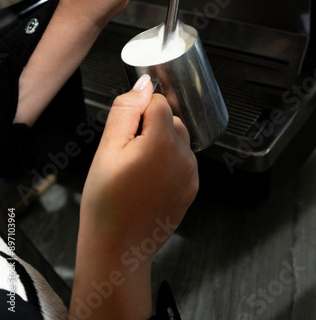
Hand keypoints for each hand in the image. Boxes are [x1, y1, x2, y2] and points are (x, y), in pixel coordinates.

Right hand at [70, 75, 197, 319]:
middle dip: (150, 127)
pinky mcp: (192, 188)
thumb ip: (126, 111)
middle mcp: (184, 156)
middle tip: (127, 154)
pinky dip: (168, 163)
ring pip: (178, 139)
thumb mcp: (107, 149)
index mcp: (162, 142)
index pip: (158, 102)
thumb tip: (143, 85)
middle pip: (171, 119)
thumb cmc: (107, 202)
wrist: (118, 248)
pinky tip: (148, 182)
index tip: (125, 134)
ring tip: (137, 171)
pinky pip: (183, 161)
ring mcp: (191, 174)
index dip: (138, 113)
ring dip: (160, 144)